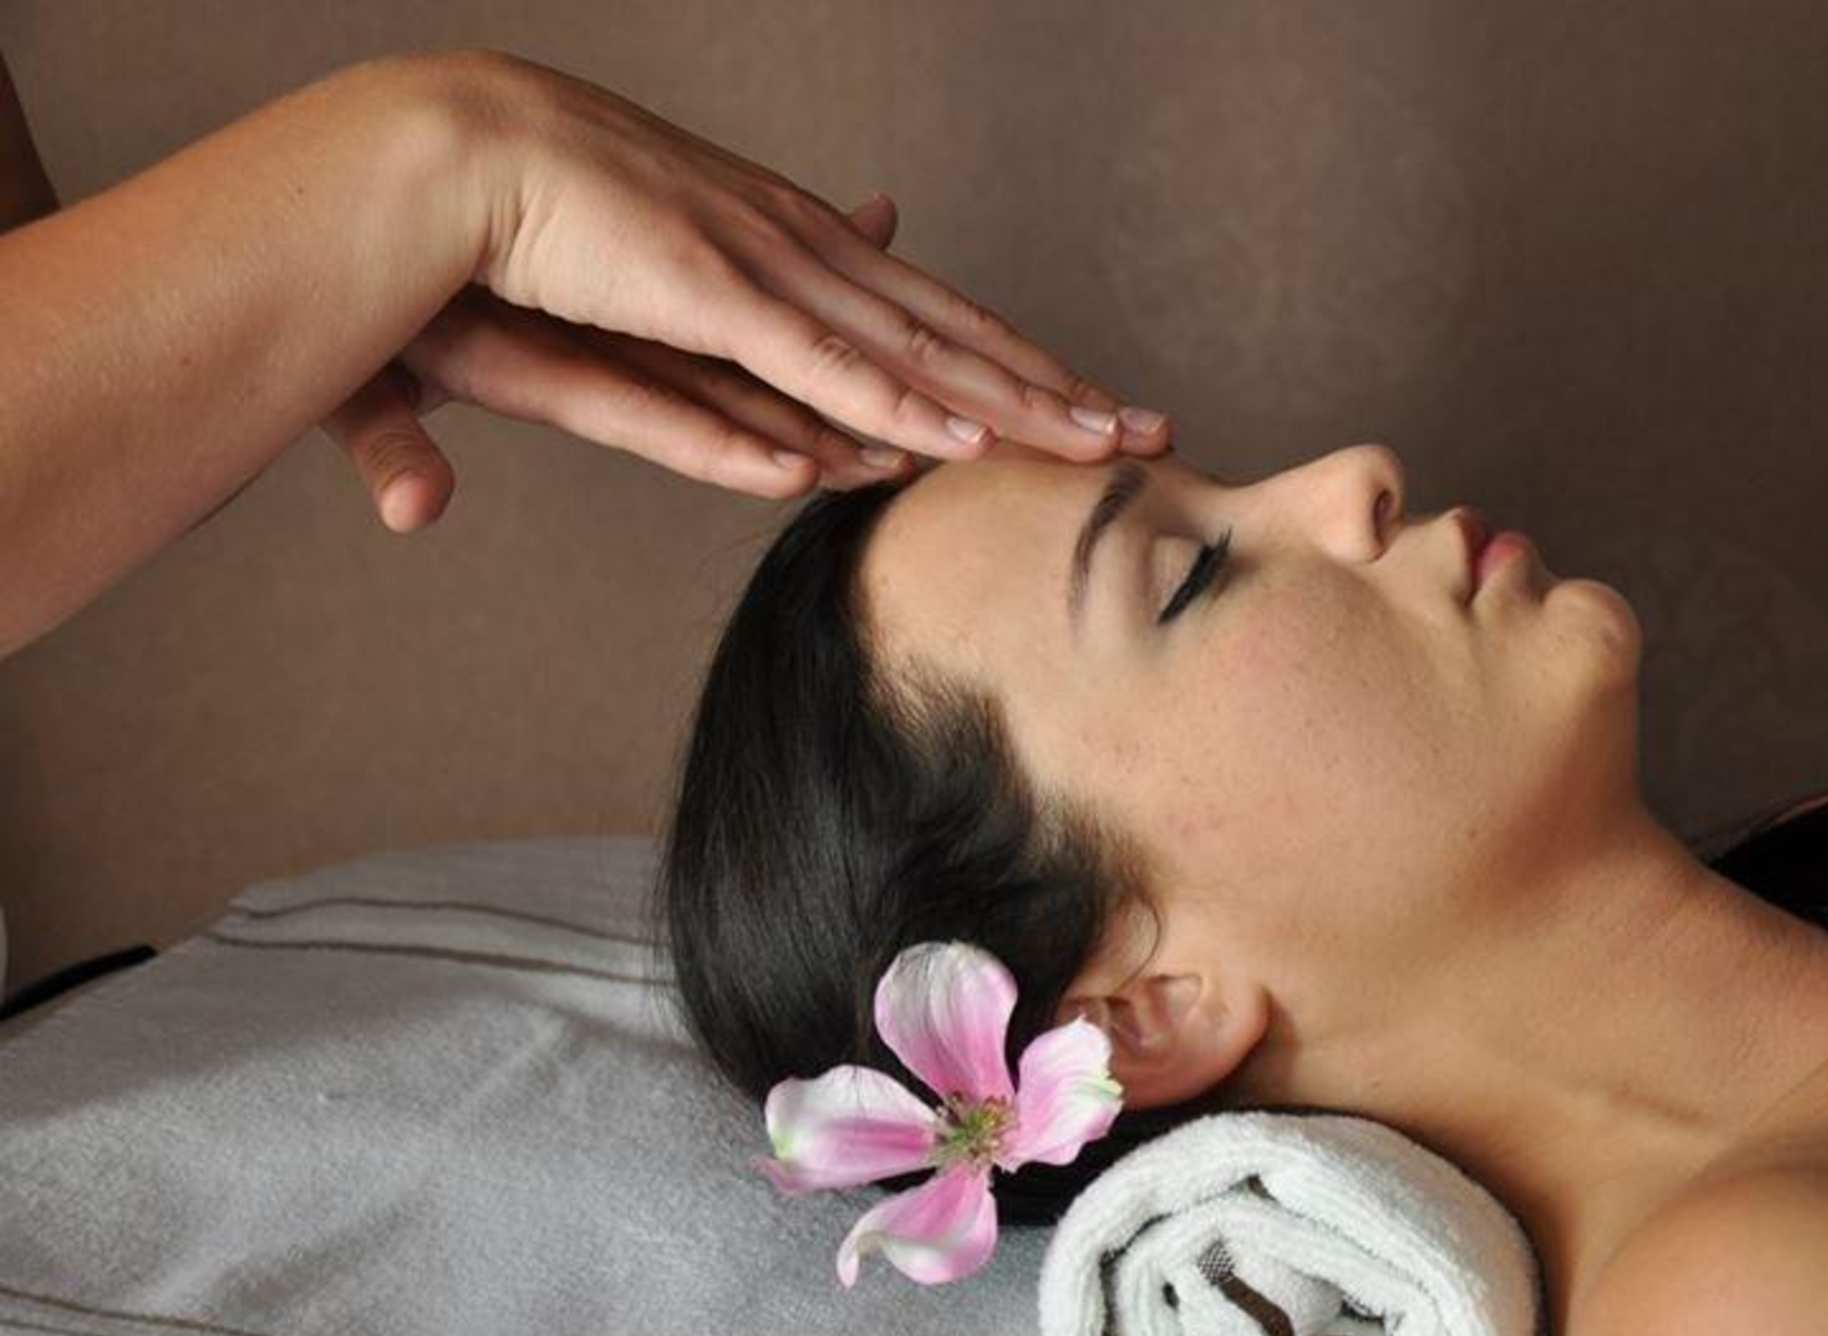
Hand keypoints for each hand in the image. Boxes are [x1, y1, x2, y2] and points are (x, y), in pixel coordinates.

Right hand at [320, 50, 1167, 531]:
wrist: (430, 155)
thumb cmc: (526, 240)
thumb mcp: (646, 300)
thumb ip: (717, 355)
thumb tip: (776, 402)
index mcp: (785, 248)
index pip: (926, 316)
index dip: (1013, 362)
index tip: (1091, 401)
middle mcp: (794, 249)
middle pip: (950, 334)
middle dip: (1054, 388)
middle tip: (1154, 430)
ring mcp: (757, 267)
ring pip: (912, 353)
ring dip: (1008, 401)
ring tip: (1101, 445)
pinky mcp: (702, 293)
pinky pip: (820, 365)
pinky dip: (896, 404)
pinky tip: (965, 440)